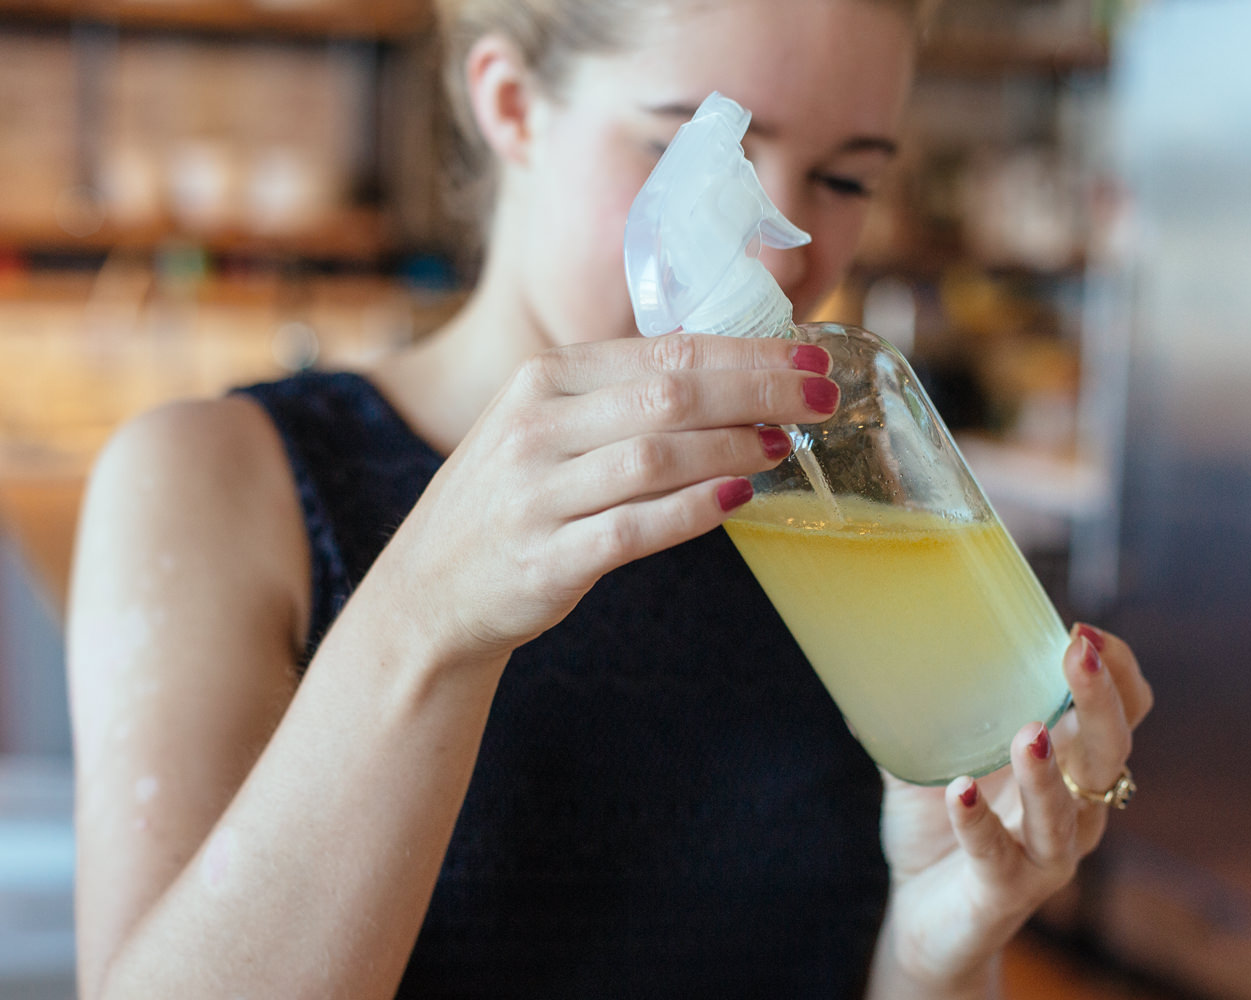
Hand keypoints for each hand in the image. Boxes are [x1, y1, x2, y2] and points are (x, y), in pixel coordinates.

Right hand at [382, 334, 837, 662]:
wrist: (428, 593)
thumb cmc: (510, 501)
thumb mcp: (545, 426)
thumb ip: (621, 398)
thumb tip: (738, 378)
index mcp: (543, 379)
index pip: (665, 350)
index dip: (748, 351)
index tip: (810, 355)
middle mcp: (536, 426)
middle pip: (671, 394)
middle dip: (760, 390)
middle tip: (822, 396)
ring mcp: (538, 493)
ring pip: (657, 455)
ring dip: (732, 446)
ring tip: (780, 445)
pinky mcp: (548, 558)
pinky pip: (635, 528)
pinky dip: (693, 510)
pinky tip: (737, 497)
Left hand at [872, 626, 1152, 993]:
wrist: (925, 918)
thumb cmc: (943, 828)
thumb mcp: (931, 757)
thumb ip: (916, 711)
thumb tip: (874, 650)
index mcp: (1068, 762)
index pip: (1124, 711)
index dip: (1117, 672)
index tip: (1082, 631)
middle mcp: (1073, 806)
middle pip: (1111, 750)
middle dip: (1100, 700)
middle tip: (1077, 653)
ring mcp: (1045, 854)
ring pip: (1065, 812)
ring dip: (1046, 771)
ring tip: (1028, 732)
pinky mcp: (1006, 891)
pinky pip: (999, 856)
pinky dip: (978, 823)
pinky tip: (958, 793)